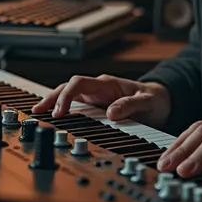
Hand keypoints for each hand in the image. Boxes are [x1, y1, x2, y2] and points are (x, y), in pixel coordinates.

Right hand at [31, 74, 170, 127]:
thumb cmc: (155, 99)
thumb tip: (111, 113)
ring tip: (39, 114)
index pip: (80, 83)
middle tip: (38, 112)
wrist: (162, 101)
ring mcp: (96, 97)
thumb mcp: (148, 103)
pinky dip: (63, 110)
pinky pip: (76, 106)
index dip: (67, 96)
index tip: (60, 112)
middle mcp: (99, 89)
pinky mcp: (97, 107)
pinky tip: (54, 118)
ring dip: (54, 102)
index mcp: (108, 84)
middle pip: (68, 87)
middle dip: (52, 97)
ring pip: (69, 95)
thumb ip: (131, 105)